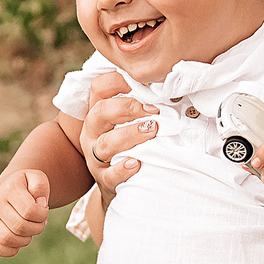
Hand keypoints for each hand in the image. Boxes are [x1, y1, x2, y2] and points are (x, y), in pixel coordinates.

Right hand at [0, 167, 49, 255]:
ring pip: (8, 239)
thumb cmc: (28, 187)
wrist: (10, 189)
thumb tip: (39, 204)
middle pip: (20, 227)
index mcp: (9, 189)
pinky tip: (19, 239)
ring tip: (30, 230)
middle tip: (39, 222)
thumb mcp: (38, 179)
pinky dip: (12, 249)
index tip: (43, 209)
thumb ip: (41, 187)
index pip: (29, 211)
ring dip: (26, 239)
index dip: (42, 214)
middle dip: (37, 228)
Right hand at [76, 71, 155, 190]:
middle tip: (153, 110)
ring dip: (129, 135)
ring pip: (105, 143)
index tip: (141, 82)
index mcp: (98, 113)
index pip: (99, 88)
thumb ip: (140, 106)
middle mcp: (92, 132)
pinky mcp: (104, 179)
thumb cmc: (128, 145)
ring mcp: (95, 157)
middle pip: (99, 112)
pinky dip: (123, 169)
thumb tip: (170, 88)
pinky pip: (110, 174)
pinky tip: (136, 163)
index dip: (117, 81)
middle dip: (127, 108)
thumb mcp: (127, 123)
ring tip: (151, 131)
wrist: (119, 183)